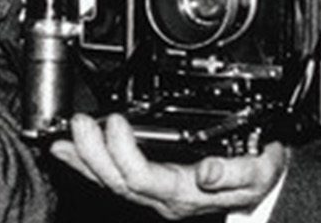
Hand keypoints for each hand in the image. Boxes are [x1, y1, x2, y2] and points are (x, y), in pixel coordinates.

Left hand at [51, 114, 288, 218]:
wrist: (260, 188)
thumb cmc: (256, 176)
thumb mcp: (260, 172)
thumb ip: (237, 173)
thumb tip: (208, 172)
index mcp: (184, 192)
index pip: (142, 178)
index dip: (123, 152)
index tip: (116, 122)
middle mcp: (162, 197)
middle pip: (115, 181)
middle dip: (91, 152)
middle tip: (79, 124)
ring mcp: (150, 194)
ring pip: (106, 182)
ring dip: (81, 159)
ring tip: (60, 139)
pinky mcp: (143, 185)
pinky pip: (108, 178)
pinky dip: (85, 163)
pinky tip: (68, 151)